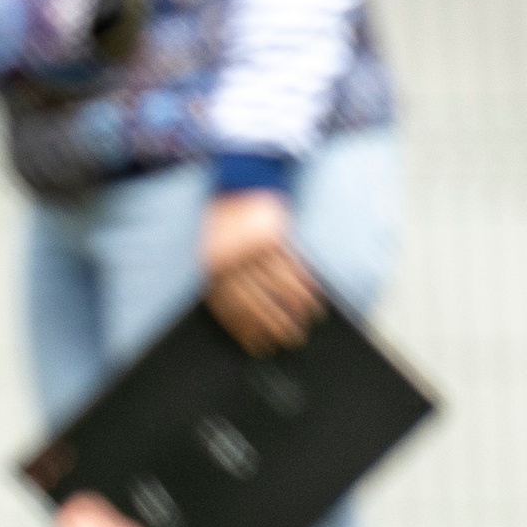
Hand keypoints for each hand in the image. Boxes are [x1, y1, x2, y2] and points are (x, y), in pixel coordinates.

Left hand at [200, 189, 321, 353]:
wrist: (240, 180)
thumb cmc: (226, 219)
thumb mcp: (213, 249)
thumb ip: (223, 276)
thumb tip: (241, 315)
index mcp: (211, 267)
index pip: (229, 308)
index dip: (246, 330)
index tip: (259, 346)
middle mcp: (230, 260)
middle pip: (255, 302)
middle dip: (273, 325)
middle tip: (289, 341)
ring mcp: (251, 248)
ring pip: (277, 288)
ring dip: (294, 309)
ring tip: (305, 325)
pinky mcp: (273, 236)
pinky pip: (291, 268)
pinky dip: (304, 287)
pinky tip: (314, 301)